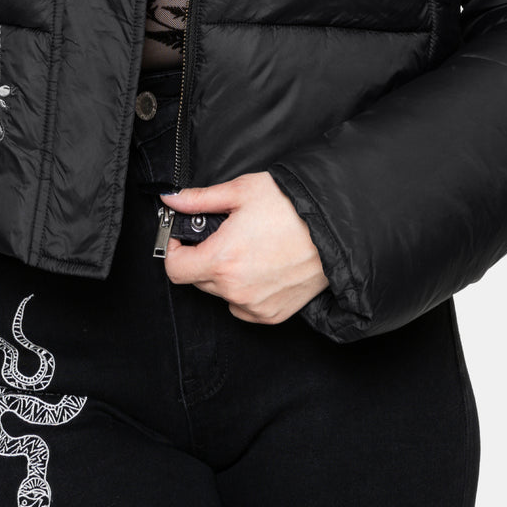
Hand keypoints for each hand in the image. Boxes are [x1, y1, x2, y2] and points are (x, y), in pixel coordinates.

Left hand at [161, 171, 330, 323]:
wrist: (334, 228)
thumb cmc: (291, 206)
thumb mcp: (241, 191)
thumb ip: (199, 200)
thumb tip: (171, 199)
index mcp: (221, 260)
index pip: (175, 269)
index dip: (173, 250)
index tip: (182, 238)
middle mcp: (235, 289)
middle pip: (198, 280)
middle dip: (203, 257)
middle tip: (224, 235)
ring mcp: (255, 306)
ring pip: (221, 294)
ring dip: (224, 276)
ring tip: (248, 249)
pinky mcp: (273, 315)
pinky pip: (244, 307)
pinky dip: (245, 291)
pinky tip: (261, 267)